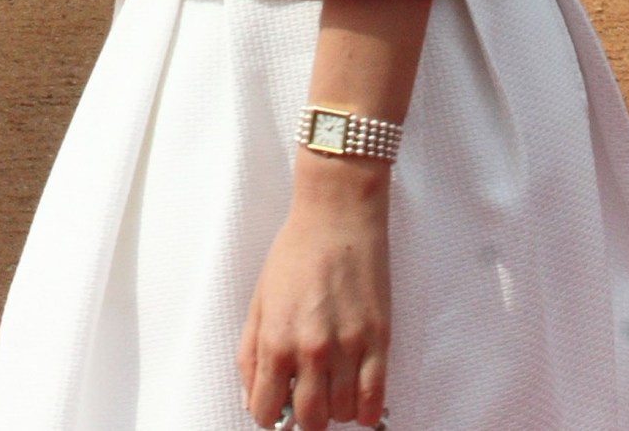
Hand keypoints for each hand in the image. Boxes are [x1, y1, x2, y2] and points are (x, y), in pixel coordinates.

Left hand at [238, 154, 390, 430]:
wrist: (336, 217)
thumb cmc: (295, 252)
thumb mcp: (259, 299)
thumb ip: (250, 351)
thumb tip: (252, 395)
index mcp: (276, 339)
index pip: (267, 410)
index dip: (269, 414)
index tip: (275, 406)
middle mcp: (310, 349)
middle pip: (309, 420)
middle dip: (304, 416)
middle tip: (306, 396)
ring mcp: (347, 347)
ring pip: (341, 413)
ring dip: (334, 408)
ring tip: (330, 385)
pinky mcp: (378, 341)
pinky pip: (373, 400)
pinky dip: (363, 411)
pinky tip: (355, 400)